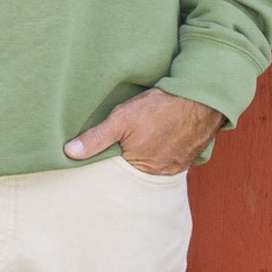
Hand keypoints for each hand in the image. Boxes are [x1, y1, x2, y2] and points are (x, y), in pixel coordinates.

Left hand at [64, 89, 223, 176]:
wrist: (201, 98)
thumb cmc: (161, 108)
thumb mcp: (122, 119)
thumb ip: (96, 138)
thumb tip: (69, 153)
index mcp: (140, 169)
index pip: (116, 172)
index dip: (108, 162)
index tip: (103, 154)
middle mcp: (159, 174)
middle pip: (134, 171)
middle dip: (127, 160)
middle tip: (124, 143)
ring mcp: (175, 167)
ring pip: (151, 165)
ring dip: (145, 156)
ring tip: (141, 139)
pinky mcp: (186, 158)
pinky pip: (168, 160)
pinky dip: (161, 152)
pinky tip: (157, 139)